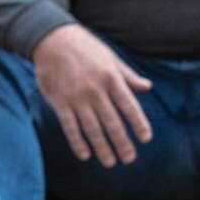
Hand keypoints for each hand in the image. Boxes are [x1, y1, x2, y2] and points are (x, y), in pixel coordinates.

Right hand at [33, 23, 152, 167]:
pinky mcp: (59, 100)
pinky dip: (77, 142)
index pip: (129, 106)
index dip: (138, 123)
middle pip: (112, 122)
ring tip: (110, 162)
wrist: (51, 38)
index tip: (145, 139)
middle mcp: (95, 89)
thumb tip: (148, 87)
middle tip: (129, 159)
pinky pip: (70, 126)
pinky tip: (85, 154)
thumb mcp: (110, 57)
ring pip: (92, 128)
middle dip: (122, 143)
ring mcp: (76, 96)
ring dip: (102, 147)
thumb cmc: (84, 47)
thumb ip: (128, 75)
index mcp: (111, 77)